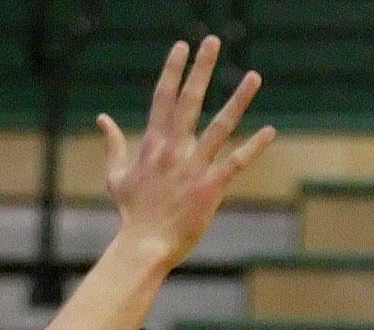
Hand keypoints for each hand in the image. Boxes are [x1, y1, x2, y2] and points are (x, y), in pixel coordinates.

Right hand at [99, 37, 274, 267]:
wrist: (144, 246)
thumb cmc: (132, 214)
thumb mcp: (116, 176)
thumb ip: (114, 144)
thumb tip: (103, 119)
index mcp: (153, 143)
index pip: (164, 97)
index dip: (173, 69)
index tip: (182, 46)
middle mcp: (174, 149)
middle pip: (190, 100)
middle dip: (201, 68)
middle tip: (212, 40)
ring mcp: (194, 167)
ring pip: (220, 126)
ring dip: (238, 99)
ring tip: (254, 75)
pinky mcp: (210, 188)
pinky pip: (235, 163)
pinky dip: (253, 147)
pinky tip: (270, 131)